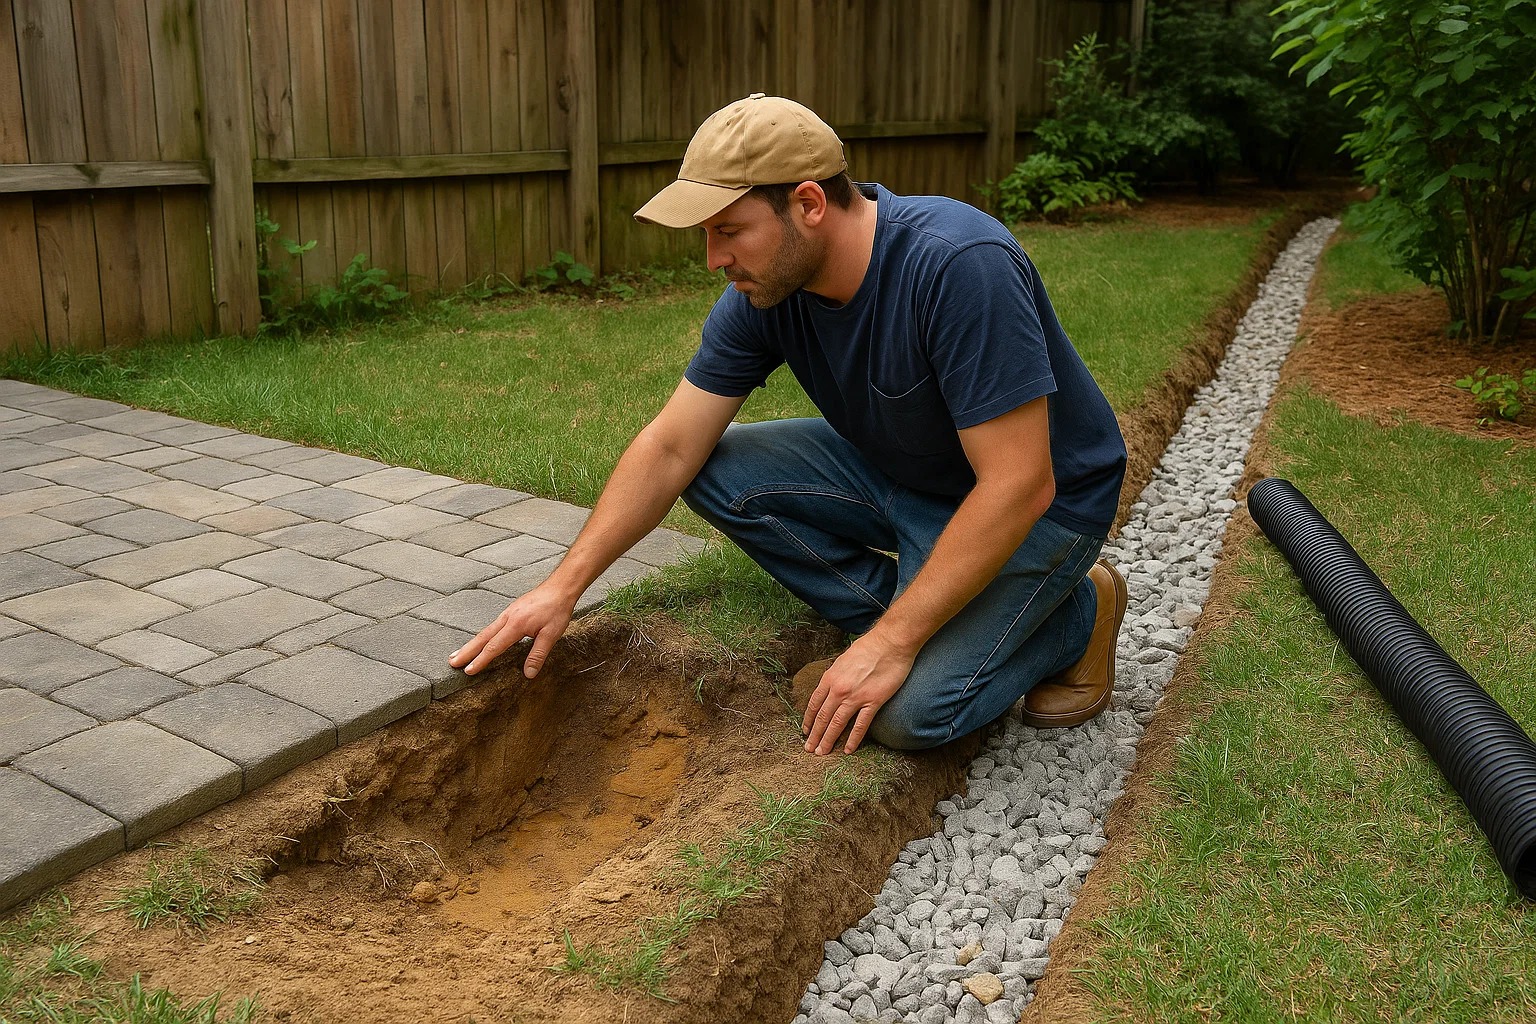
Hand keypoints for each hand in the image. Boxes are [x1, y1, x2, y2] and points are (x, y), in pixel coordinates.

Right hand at [448, 584, 573, 677]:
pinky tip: (480, 641)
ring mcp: (507, 613)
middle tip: (451, 662)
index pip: (494, 647)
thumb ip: (538, 654)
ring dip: (471, 644)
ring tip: (458, 654)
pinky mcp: (511, 611)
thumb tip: (528, 674)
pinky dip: (482, 636)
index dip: (480, 660)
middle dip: (466, 651)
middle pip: (482, 637)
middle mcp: (507, 618)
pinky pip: (492, 625)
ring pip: (485, 631)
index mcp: (516, 625)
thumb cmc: (557, 610)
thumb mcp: (551, 634)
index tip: (468, 671)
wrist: (560, 587)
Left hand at [802, 634, 914, 755]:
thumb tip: (831, 687)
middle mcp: (839, 689)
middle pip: (823, 717)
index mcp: (830, 678)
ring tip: (822, 753)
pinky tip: (848, 750)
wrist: (890, 643)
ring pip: (837, 723)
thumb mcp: (843, 660)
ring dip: (828, 740)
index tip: (805, 731)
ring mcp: (856, 697)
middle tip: (809, 749)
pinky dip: (853, 739)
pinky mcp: (873, 701)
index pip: (814, 704)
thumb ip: (835, 676)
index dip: (809, 720)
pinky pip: (860, 725)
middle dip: (814, 735)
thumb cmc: (868, 647)